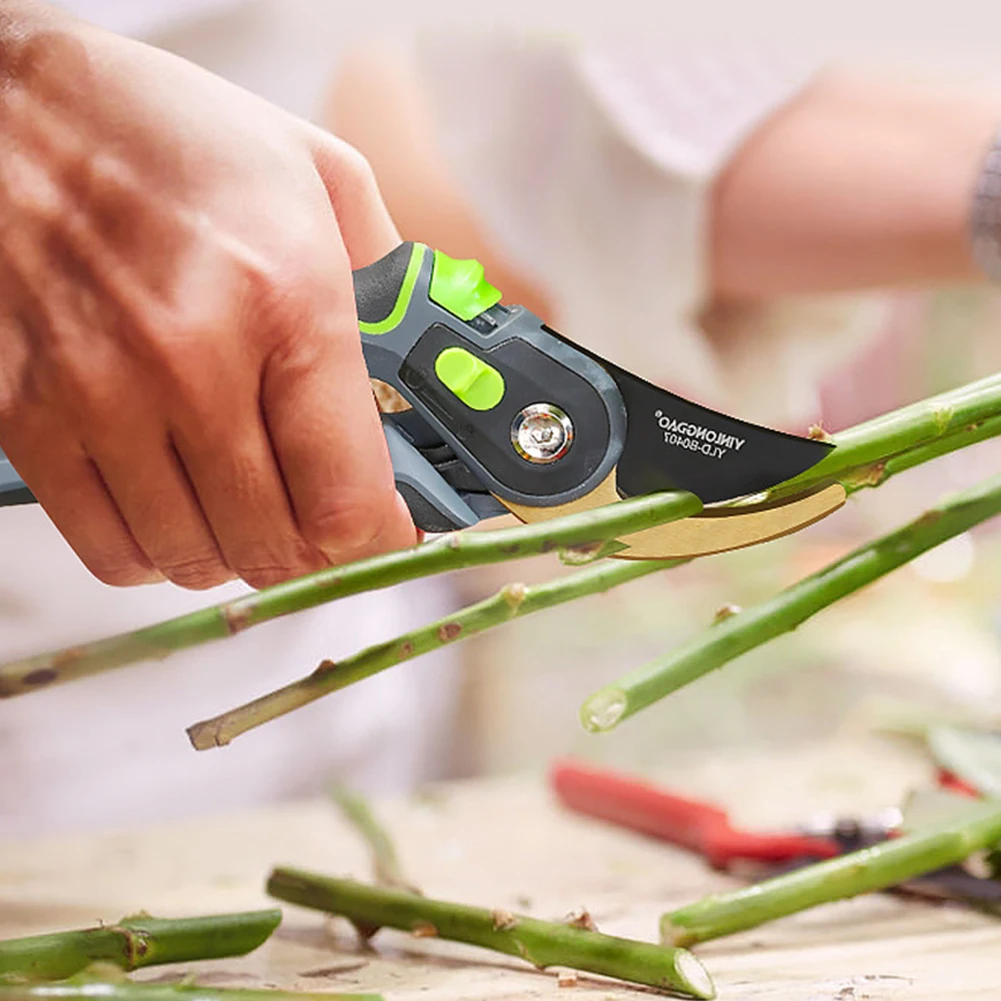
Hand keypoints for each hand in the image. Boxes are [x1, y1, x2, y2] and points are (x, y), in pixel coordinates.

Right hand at [0, 3, 415, 589]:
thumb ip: (389, 286)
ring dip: (235, 550)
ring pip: (192, 558)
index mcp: (288, 300)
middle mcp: (191, 362)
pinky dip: (154, 551)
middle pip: (274, 546)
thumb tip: (427, 375)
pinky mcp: (24, 419)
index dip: (378, 538)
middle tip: (317, 515)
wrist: (12, 109)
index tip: (384, 531)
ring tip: (245, 505)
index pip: (346, 497)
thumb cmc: (174, 138)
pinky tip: (174, 507)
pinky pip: (108, 548)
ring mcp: (98, 398)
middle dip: (312, 549)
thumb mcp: (320, 177)